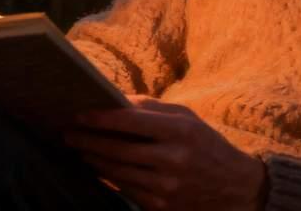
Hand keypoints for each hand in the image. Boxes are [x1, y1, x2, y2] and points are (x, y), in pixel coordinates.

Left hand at [64, 95, 267, 210]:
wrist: (232, 186)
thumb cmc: (205, 143)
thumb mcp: (186, 117)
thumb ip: (152, 108)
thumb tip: (116, 100)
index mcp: (180, 131)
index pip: (131, 122)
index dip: (102, 118)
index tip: (79, 114)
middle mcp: (173, 159)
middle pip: (119, 149)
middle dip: (89, 140)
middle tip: (68, 132)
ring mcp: (166, 187)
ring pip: (118, 172)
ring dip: (94, 159)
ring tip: (79, 148)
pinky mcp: (161, 207)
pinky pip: (126, 189)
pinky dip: (109, 176)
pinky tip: (98, 166)